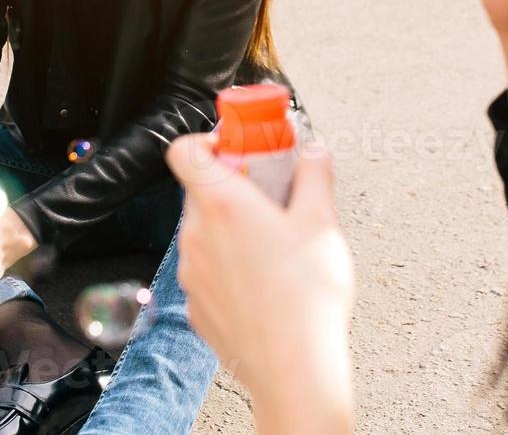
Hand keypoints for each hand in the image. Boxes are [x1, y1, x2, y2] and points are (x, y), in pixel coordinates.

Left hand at [167, 134, 354, 434]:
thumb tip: (313, 151)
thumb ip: (315, 174)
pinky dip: (229, 264)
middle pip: (200, 189)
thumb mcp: (323, 221)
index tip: (238, 146)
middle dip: (233, 185)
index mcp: (222, 203)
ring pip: (204, 230)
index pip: (184, 149)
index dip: (208, 140)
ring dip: (231, 226)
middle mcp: (196, 234)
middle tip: (270, 194)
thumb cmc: (306, 297)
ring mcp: (191, 272)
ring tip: (275, 240)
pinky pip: (207, 269)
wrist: (294, 367)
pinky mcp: (197, 305)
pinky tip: (265, 278)